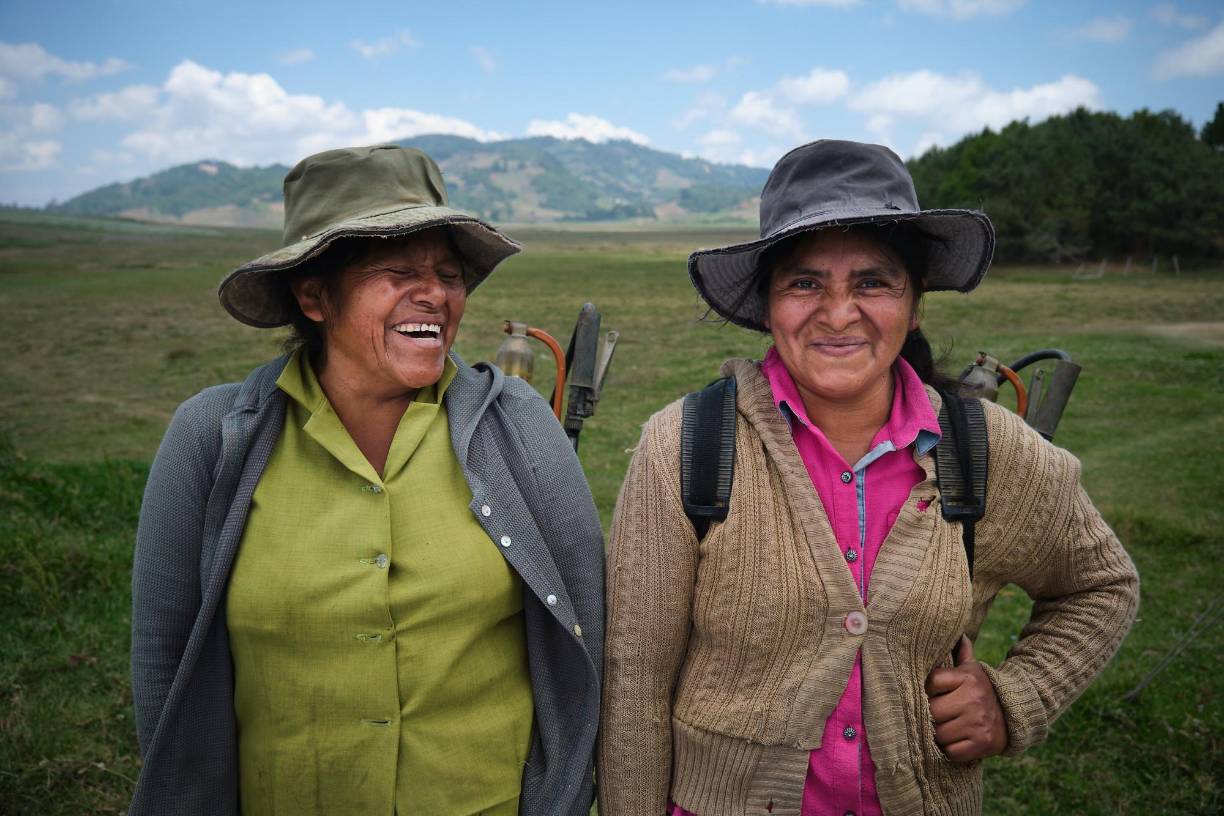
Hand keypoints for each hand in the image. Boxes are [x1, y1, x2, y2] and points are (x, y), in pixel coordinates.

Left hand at [925, 635, 1008, 761]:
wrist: (1015, 715)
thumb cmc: (982, 691)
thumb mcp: (974, 671)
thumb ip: (962, 655)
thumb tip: (959, 634)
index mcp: (968, 678)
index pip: (932, 682)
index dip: (927, 690)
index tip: (930, 694)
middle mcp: (974, 699)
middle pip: (932, 710)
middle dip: (930, 715)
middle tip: (933, 714)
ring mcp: (978, 722)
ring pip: (940, 733)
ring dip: (938, 734)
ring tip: (945, 727)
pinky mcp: (982, 743)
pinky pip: (952, 751)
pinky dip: (950, 749)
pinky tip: (956, 741)